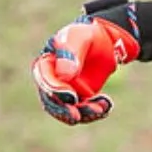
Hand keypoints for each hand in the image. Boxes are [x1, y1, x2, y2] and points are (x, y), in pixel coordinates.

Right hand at [31, 0, 141, 124]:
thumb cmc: (89, 34)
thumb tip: (64, 76)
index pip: (45, 80)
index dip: (55, 90)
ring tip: (101, 108)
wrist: (107, 41)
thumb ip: (71, 53)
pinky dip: (94, 111)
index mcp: (47, 63)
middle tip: (78, 116)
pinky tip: (106, 105)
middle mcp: (53, 80)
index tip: (71, 97)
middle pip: (52, 100)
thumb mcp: (81, 38)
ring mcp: (66, 90)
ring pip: (68, 109)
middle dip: (64, 110)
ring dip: (83, 113)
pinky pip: (84, 110)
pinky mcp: (81, 98)